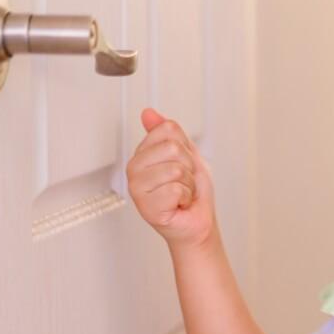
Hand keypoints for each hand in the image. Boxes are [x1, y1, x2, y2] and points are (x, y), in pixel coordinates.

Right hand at [126, 107, 217, 249]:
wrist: (198, 220)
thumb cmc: (192, 190)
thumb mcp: (186, 154)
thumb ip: (168, 132)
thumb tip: (148, 113)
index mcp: (142, 155)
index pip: (167, 130)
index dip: (185, 146)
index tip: (182, 163)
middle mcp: (134, 170)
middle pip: (172, 148)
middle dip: (188, 166)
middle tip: (183, 181)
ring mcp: (137, 189)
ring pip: (175, 169)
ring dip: (188, 184)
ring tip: (181, 193)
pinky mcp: (146, 208)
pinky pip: (175, 189)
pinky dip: (185, 198)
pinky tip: (178, 205)